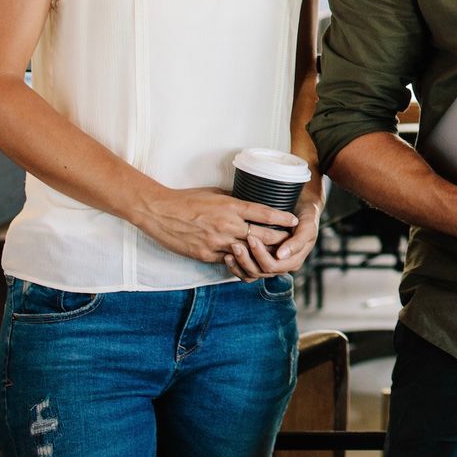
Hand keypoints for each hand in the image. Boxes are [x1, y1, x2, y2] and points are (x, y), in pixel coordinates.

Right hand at [137, 186, 297, 264]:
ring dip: (262, 254)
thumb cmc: (188, 199)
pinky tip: (250, 263)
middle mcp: (228, 225)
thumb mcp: (215, 193)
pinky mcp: (206, 255)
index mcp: (231, 206)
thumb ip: (234, 201)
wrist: (161, 213)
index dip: (282, 218)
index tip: (295, 221)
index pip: (264, 213)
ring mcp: (217, 242)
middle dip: (279, 240)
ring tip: (276, 256)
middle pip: (262, 236)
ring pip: (248, 252)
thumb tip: (249, 203)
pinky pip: (229, 261)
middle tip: (292, 242)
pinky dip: (240, 261)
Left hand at [228, 198, 321, 279]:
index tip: (252, 238)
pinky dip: (236, 267)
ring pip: (251, 274)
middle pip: (260, 272)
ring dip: (240, 263)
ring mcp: (271, 265)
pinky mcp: (260, 262)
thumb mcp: (308, 226)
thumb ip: (297, 242)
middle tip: (236, 244)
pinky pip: (246, 272)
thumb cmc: (306, 216)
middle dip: (247, 259)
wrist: (303, 207)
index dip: (261, 255)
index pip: (273, 266)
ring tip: (231, 248)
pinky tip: (227, 256)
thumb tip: (280, 255)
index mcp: (294, 261)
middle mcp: (282, 266)